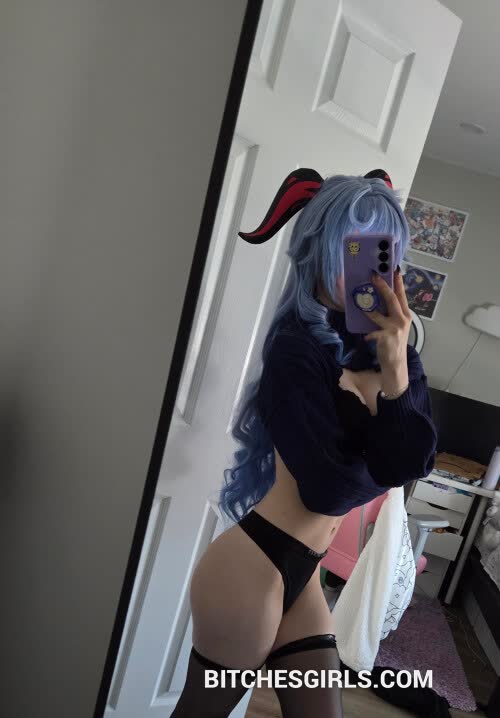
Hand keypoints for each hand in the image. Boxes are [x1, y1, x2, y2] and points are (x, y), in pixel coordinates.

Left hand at [364, 270, 410, 394]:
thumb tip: (375, 301)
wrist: (396, 364)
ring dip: (368, 309)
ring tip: (360, 303)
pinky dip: (369, 335)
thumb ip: (389, 313)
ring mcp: (395, 328)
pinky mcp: (387, 338)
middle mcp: (402, 319)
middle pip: (392, 299)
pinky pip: (373, 333)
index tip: (394, 269)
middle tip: (374, 275)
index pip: (401, 295)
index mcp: (405, 314)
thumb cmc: (393, 342)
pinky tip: (366, 337)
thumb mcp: (395, 325)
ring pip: (379, 315)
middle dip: (383, 286)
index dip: (398, 282)